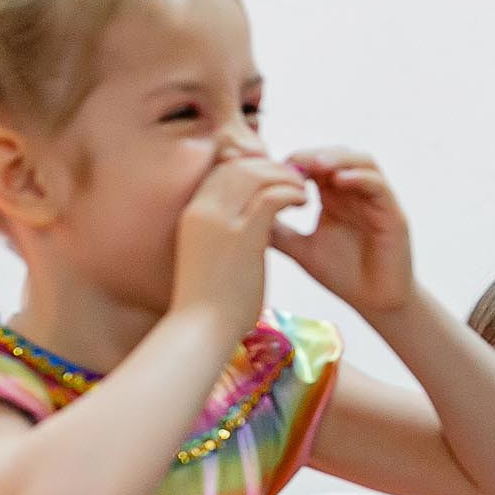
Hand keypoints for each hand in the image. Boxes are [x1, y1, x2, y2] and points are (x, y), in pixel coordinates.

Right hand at [172, 154, 309, 344]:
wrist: (201, 329)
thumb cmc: (208, 303)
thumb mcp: (209, 257)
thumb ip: (224, 235)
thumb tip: (248, 228)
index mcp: (191, 214)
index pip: (221, 171)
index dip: (250, 168)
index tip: (272, 178)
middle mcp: (202, 210)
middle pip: (239, 166)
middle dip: (270, 167)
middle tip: (294, 178)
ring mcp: (221, 221)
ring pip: (256, 174)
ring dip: (284, 177)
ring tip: (302, 189)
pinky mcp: (244, 235)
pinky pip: (272, 196)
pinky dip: (291, 192)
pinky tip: (303, 201)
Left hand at [270, 149, 415, 316]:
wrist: (374, 303)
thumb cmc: (342, 275)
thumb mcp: (300, 249)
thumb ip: (276, 231)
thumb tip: (240, 217)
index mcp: (332, 196)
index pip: (313, 164)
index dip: (292, 161)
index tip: (271, 169)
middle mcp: (355, 192)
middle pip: (335, 154)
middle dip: (311, 155)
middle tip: (288, 162)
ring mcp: (376, 200)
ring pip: (360, 161)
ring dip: (337, 158)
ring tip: (315, 164)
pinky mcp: (393, 214)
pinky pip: (378, 186)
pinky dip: (360, 178)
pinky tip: (340, 182)